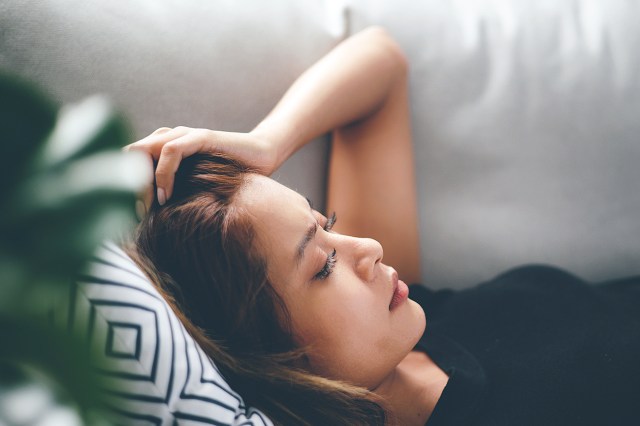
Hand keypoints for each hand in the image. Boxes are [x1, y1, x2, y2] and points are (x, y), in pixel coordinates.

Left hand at [124, 126, 276, 207]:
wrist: (264, 157)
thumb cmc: (230, 176)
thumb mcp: (195, 187)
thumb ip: (175, 193)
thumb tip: (149, 221)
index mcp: (163, 147)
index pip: (128, 160)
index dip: (122, 185)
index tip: (129, 214)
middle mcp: (169, 137)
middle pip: (129, 154)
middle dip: (126, 184)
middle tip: (136, 213)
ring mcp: (184, 134)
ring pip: (144, 151)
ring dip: (141, 181)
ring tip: (149, 206)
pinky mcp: (200, 137)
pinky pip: (171, 151)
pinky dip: (164, 174)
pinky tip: (167, 195)